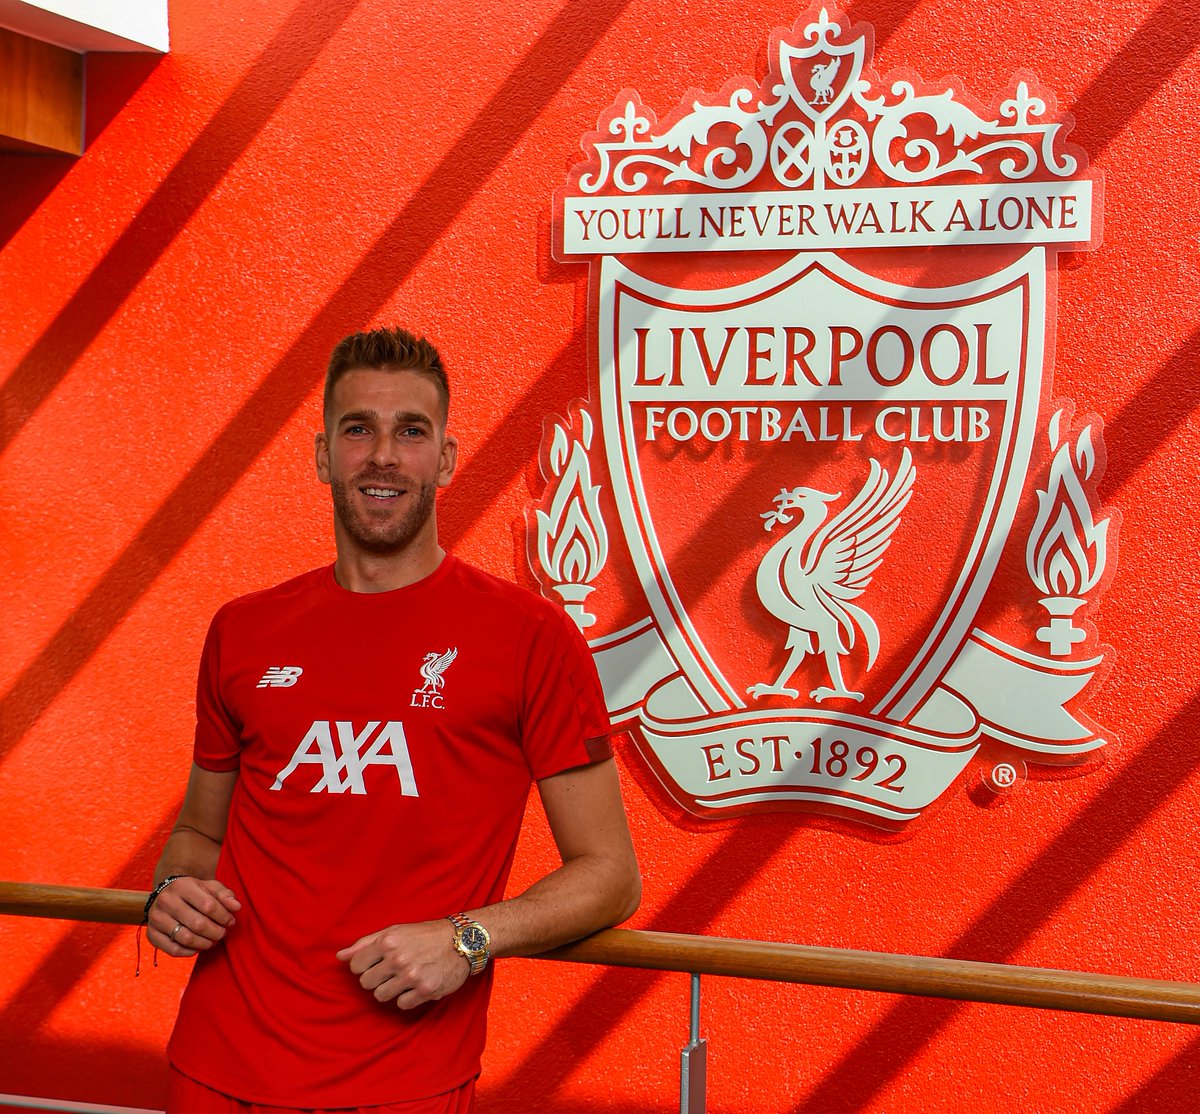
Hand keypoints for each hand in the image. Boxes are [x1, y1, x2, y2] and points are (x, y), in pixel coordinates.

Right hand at [147, 877, 240, 956]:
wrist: (166, 894)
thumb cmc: (194, 892)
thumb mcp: (210, 887)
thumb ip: (225, 895)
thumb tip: (237, 907)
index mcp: (182, 886)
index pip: (208, 905)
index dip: (223, 917)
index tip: (231, 922)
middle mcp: (166, 901)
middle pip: (198, 924)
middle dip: (215, 932)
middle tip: (223, 934)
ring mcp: (156, 918)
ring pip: (185, 938)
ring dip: (204, 944)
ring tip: (213, 941)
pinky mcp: (151, 934)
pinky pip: (172, 949)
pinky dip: (189, 952)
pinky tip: (198, 948)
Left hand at [336, 920, 468, 1009]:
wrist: (461, 941)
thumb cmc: (424, 935)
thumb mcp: (395, 931)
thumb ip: (365, 943)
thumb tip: (339, 957)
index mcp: (388, 941)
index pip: (355, 966)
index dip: (364, 966)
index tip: (376, 963)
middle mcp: (398, 959)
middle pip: (366, 983)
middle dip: (376, 978)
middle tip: (392, 970)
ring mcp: (412, 976)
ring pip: (381, 996)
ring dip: (391, 989)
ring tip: (404, 977)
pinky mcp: (425, 990)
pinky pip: (402, 1004)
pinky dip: (408, 997)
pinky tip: (417, 985)